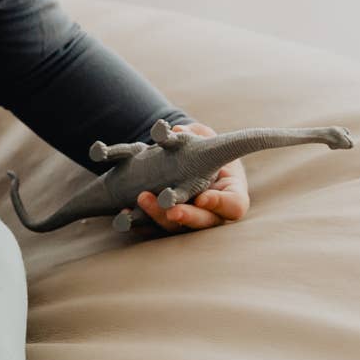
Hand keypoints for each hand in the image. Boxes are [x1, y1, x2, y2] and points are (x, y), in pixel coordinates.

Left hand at [134, 122, 250, 231]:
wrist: (185, 159)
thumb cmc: (204, 148)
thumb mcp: (204, 136)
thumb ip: (196, 134)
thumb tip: (177, 131)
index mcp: (230, 192)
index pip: (233, 205)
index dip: (220, 204)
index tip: (203, 198)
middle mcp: (211, 212)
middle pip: (204, 222)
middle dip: (187, 217)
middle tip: (172, 211)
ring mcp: (188, 219)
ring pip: (177, 227)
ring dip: (159, 216)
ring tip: (143, 199)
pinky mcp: (165, 222)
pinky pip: (153, 228)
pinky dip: (139, 222)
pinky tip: (126, 214)